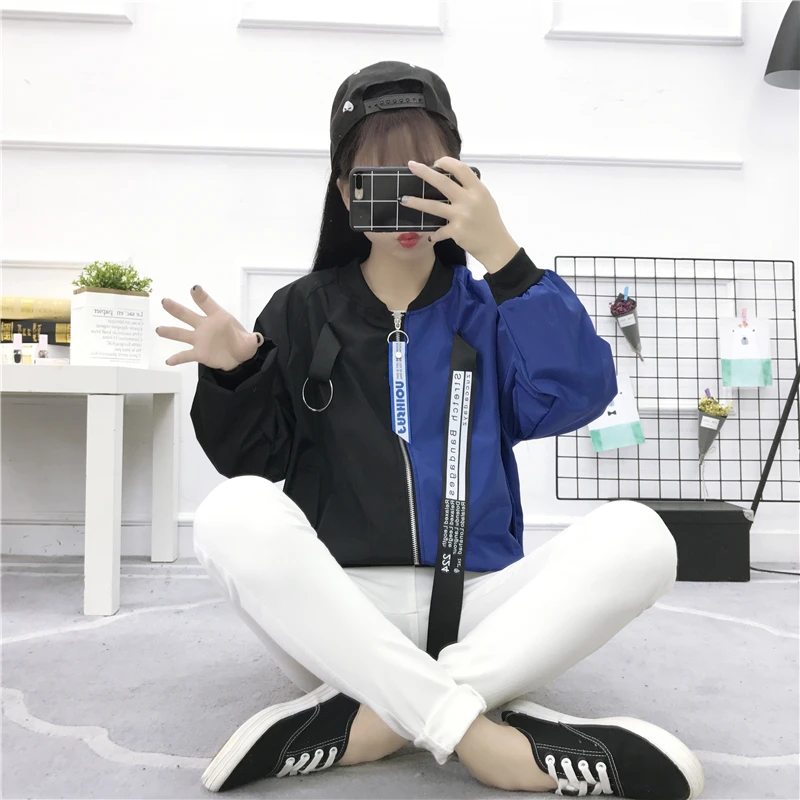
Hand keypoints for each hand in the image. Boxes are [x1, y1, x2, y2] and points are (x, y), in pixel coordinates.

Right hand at [156, 286, 263, 369]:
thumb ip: (252, 339)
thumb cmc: (242, 343)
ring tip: (159, 330)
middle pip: (188, 315)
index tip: (194, 289)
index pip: (208, 304)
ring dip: (170, 332)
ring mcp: (200, 339)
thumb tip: (257, 339)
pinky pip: (186, 355)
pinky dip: (177, 358)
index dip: (201, 297)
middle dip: (177, 309)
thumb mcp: (250, 341)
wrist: (239, 358)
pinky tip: (169, 361)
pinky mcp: (199, 353)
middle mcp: (205, 326)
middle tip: (165, 302)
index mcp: (218, 317)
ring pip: (182, 333)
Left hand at [401, 157, 519, 272]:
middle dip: (425, 172)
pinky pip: (439, 230)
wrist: (496, 246)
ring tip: (403, 199)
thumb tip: (452, 180)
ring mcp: (461, 216)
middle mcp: (469, 200)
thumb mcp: (485, 200)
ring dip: (416, 202)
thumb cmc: (490, 222)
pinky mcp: (456, 231)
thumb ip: (471, 190)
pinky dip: (434, 234)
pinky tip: (431, 236)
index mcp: (478, 190)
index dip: (446, 162)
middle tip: (412, 166)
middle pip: (443, 182)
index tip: (436, 162)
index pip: (461, 168)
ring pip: (433, 206)